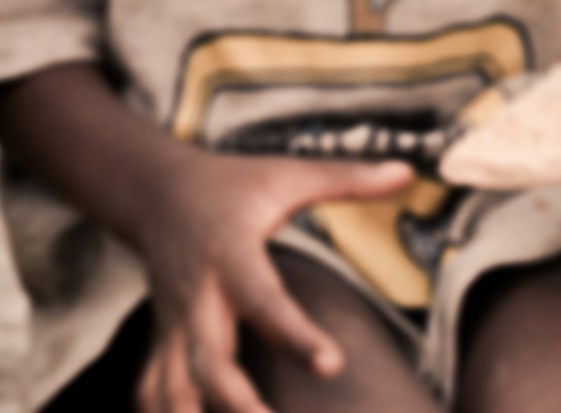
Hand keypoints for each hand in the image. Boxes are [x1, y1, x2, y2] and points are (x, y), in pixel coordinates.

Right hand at [134, 147, 412, 412]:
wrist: (158, 191)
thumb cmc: (233, 185)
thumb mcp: (287, 175)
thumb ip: (347, 179)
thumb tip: (407, 172)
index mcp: (232, 255)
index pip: (264, 301)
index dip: (296, 336)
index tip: (334, 366)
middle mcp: (199, 298)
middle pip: (211, 364)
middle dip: (241, 408)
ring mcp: (175, 326)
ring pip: (174, 391)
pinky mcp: (162, 343)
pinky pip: (152, 394)